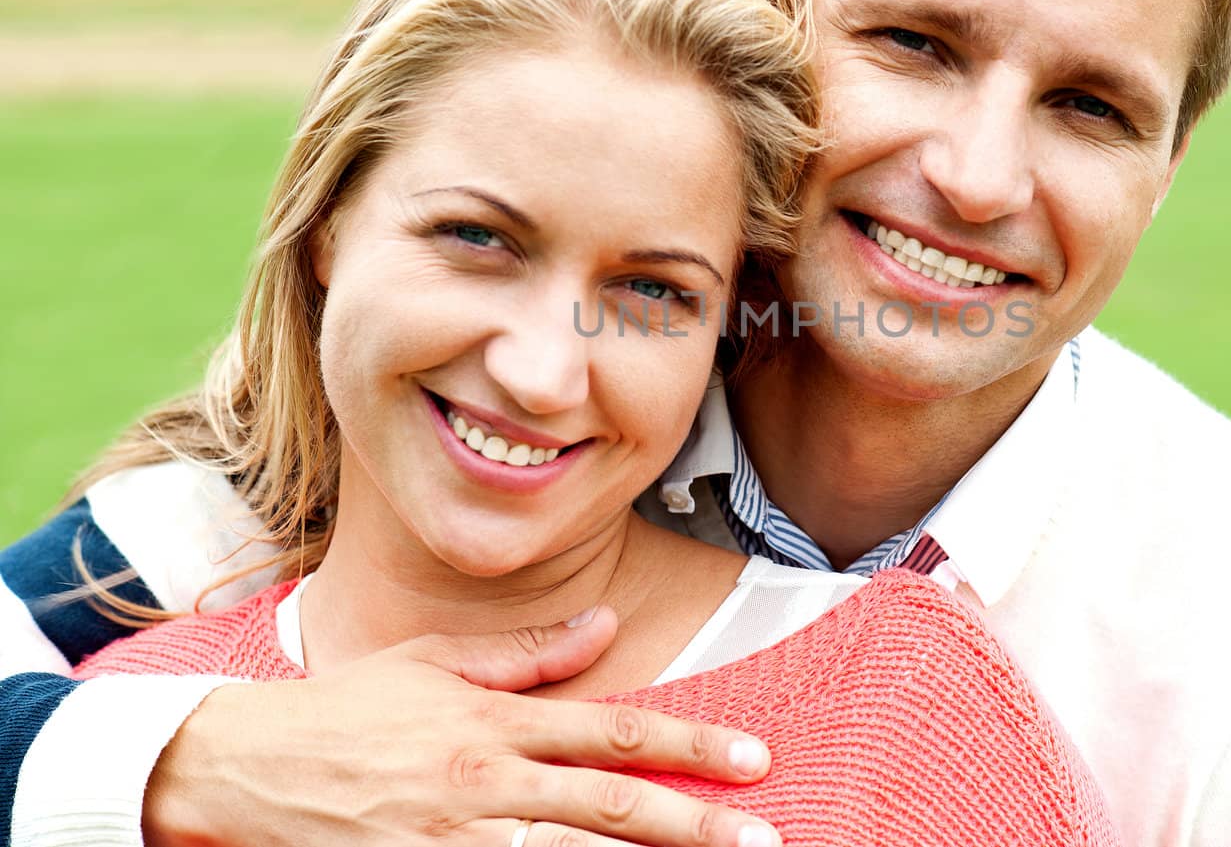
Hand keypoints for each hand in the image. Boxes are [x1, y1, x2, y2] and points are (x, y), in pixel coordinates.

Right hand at [143, 609, 779, 846]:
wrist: (245, 767)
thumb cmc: (349, 707)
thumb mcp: (437, 660)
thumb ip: (528, 651)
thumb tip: (604, 624)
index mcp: (496, 721)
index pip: (616, 732)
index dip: (692, 746)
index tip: (753, 759)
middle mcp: (487, 782)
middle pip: (612, 806)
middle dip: (696, 825)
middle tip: (765, 837)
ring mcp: (458, 840)